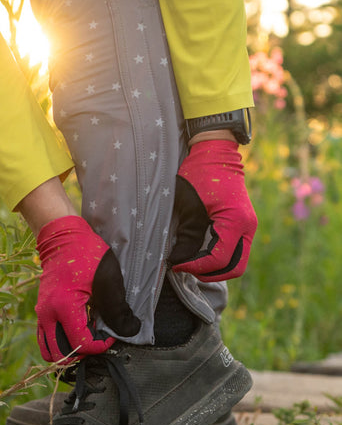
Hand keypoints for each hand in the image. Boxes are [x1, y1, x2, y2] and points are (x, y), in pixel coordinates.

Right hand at [35, 216, 140, 362]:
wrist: (63, 237)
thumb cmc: (87, 255)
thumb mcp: (109, 281)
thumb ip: (119, 310)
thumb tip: (130, 331)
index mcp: (63, 307)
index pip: (82, 343)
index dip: (101, 345)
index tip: (111, 333)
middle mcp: (47, 315)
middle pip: (62, 354)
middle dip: (83, 352)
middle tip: (98, 339)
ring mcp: (41, 314)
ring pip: (50, 350)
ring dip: (69, 350)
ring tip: (87, 337)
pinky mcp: (41, 311)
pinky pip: (46, 338)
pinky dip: (61, 342)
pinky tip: (78, 328)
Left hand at [168, 139, 256, 281]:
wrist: (216, 152)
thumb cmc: (200, 174)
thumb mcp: (188, 206)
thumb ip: (187, 236)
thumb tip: (178, 261)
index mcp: (236, 222)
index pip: (218, 259)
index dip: (196, 267)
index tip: (176, 264)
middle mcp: (248, 228)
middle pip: (234, 268)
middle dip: (209, 273)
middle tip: (185, 267)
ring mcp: (248, 228)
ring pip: (235, 262)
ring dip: (214, 267)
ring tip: (190, 261)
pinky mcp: (243, 227)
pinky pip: (234, 251)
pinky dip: (218, 258)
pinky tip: (198, 253)